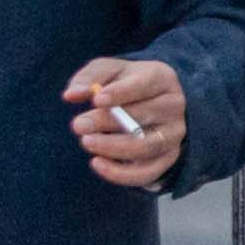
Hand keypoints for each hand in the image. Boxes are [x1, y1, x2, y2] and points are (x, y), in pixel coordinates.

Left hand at [65, 55, 187, 190]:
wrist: (152, 102)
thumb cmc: (125, 82)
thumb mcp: (108, 71)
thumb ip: (89, 78)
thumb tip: (71, 94)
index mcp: (161, 78)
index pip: (144, 85)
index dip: (120, 93)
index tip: (97, 100)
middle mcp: (173, 106)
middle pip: (143, 116)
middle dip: (107, 121)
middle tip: (78, 125)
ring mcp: (173, 134)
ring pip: (146, 146)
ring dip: (113, 147)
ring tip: (86, 142)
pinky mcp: (168, 157)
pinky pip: (147, 172)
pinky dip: (121, 173)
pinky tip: (96, 163)